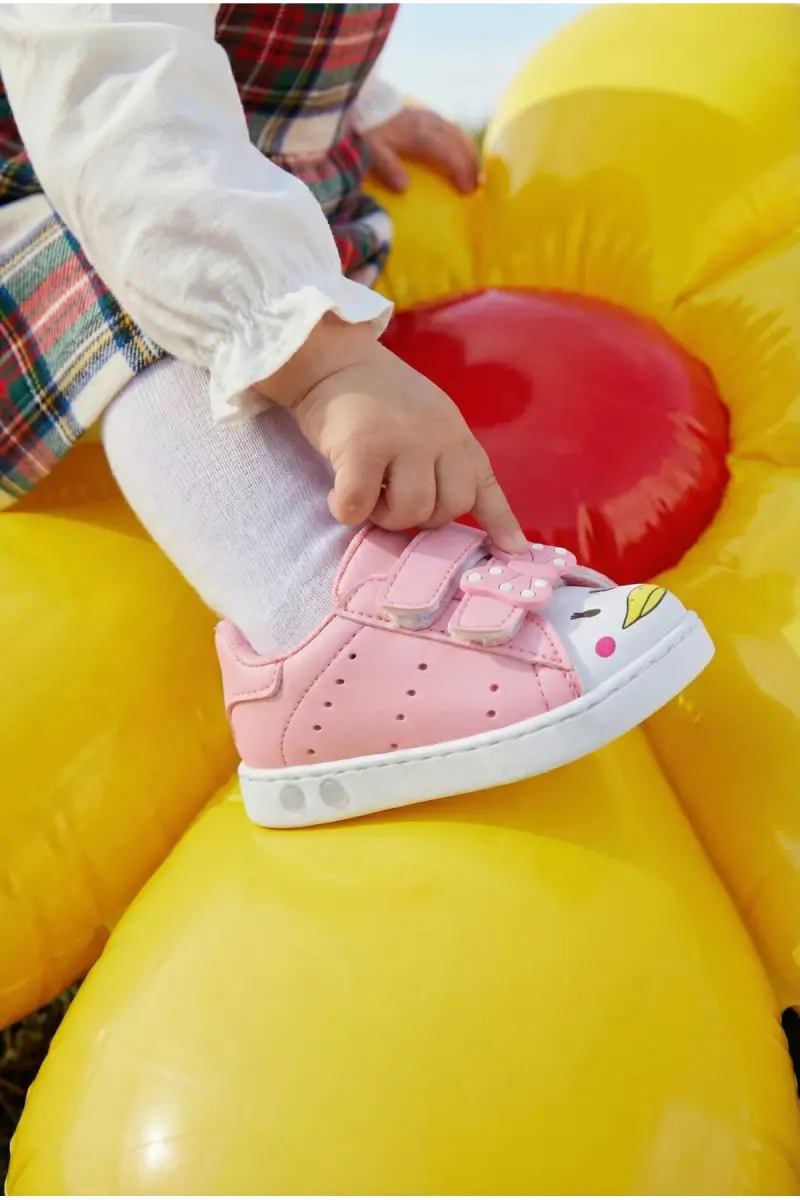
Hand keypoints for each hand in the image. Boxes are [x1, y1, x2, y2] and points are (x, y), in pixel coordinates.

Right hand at [257, 315, 525, 552]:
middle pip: (447, 510)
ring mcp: (402, 441)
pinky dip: (346, 510)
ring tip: (366, 492)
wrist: (334, 361)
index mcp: (456, 436)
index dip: (501, 523)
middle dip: (417, 518)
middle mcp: (438, 437)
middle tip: (388, 497)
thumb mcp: (430, 421)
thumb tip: (449, 509)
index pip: (484, 485)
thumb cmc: (378, 399)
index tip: (514, 551)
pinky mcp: (362, 447)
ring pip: (409, 512)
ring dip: (382, 517)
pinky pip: (359, 508)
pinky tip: (337, 493)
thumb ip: (444, 459)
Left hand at [364, 106, 479, 194]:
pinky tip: (461, 154)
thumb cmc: (368, 129)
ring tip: (475, 172)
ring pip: (460, 134)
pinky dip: (462, 144)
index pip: (451, 153)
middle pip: (462, 143)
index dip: (463, 172)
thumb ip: (389, 169)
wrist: (363, 103)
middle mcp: (432, 123)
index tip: (467, 191)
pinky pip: (453, 129)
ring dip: (471, 153)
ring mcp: (432, 117)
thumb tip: (405, 188)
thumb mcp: (373, 151)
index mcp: (421, 134)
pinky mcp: (428, 115)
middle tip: (478, 186)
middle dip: (473, 164)